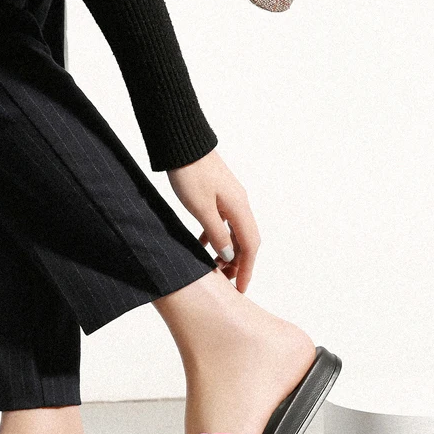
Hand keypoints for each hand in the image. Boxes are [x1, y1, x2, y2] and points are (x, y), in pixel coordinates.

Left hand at [166, 148, 260, 293]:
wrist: (183, 144)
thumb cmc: (190, 174)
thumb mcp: (200, 208)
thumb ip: (216, 233)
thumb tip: (229, 255)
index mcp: (239, 208)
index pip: (250, 246)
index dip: (246, 269)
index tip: (240, 288)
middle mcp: (239, 204)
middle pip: (245, 240)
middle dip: (238, 263)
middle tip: (225, 282)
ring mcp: (229, 199)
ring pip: (233, 232)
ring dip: (226, 251)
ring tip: (213, 268)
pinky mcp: (217, 195)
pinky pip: (221, 222)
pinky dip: (215, 237)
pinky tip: (201, 246)